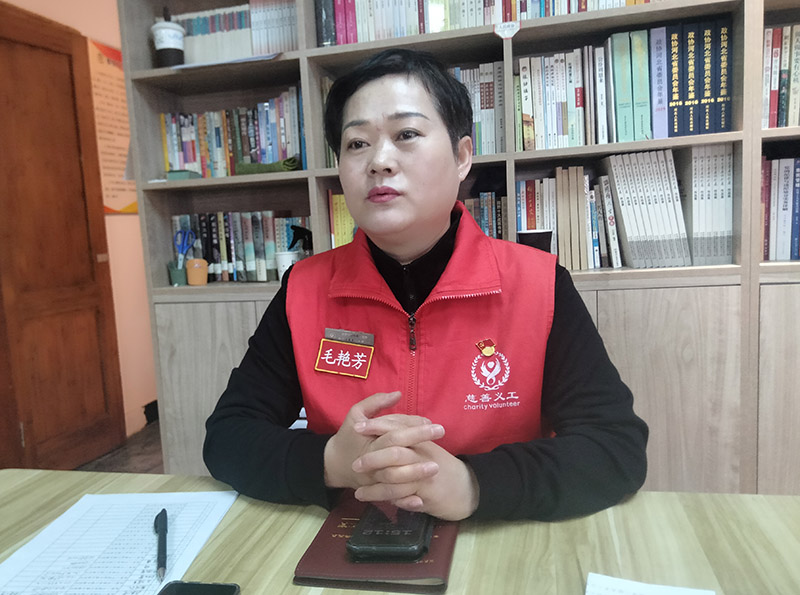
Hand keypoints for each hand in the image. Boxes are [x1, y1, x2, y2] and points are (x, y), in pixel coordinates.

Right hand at [323, 391, 440, 489]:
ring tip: (437, 468)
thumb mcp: (356, 414)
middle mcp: (373, 460)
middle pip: (398, 453)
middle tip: (442, 436)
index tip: (432, 423)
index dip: (414, 427)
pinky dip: (406, 501)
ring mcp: (374, 479)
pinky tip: (421, 500)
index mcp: (370, 440)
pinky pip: (392, 498)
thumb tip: (398, 394)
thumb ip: (376, 403)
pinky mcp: (376, 492)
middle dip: (420, 445)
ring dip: (416, 475)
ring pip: (395, 479)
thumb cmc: (347, 437)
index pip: (395, 432)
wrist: (334, 465)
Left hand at [352, 436, 479, 520]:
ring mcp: (425, 473)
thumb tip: (385, 424)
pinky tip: (376, 505)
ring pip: (396, 477)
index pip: (397, 427)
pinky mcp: (427, 492)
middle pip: (395, 450)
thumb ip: (407, 436)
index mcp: (421, 439)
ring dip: (375, 487)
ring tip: (357, 493)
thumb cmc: (440, 467)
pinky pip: (403, 496)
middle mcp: (423, 453)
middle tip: (355, 465)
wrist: (466, 488)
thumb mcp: (425, 449)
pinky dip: (388, 500)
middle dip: (373, 457)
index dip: (377, 425)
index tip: (358, 427)